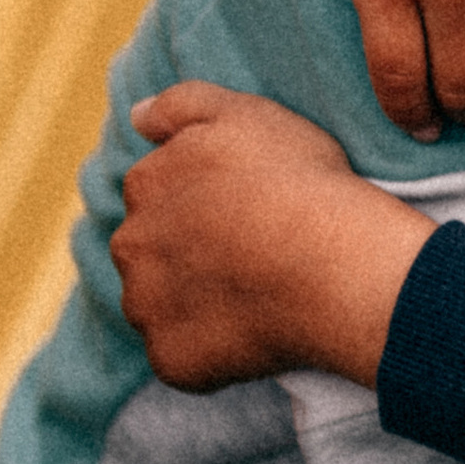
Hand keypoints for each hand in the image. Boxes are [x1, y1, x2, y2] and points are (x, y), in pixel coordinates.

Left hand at [115, 82, 429, 387]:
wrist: (332, 264)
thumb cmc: (298, 183)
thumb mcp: (248, 114)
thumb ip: (182, 104)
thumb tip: (136, 117)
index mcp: (145, 184)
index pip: (156, 190)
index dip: (202, 198)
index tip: (243, 206)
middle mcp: (131, 245)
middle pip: (150, 249)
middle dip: (186, 251)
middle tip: (250, 252)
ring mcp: (147, 307)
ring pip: (160, 305)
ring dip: (192, 302)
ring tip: (255, 293)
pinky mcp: (170, 359)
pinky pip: (181, 357)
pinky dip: (208, 351)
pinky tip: (254, 331)